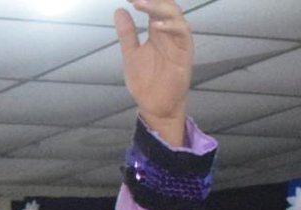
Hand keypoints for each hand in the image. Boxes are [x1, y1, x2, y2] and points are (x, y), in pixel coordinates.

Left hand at [115, 0, 192, 145]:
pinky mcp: (185, 52)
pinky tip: (155, 25)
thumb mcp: (131, 54)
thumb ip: (127, 33)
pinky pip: (182, 33)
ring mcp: (178, 41)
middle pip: (166, 5)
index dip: (143, 0)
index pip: (153, 6)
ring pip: (175, 15)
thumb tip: (119, 10)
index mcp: (157, 31)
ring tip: (141, 3)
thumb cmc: (146, 82)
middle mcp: (169, 32)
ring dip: (159, 7)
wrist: (155, 106)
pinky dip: (170, 27)